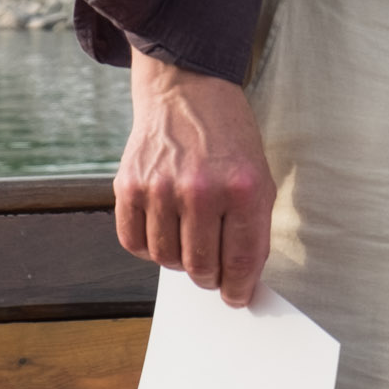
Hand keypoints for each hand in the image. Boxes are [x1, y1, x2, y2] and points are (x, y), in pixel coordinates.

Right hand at [116, 51, 275, 306]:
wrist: (187, 91)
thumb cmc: (229, 140)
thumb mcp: (259, 177)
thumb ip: (252, 229)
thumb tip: (241, 281)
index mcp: (243, 189)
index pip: (241, 261)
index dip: (240, 288)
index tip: (237, 297)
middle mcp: (201, 190)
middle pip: (201, 267)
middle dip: (210, 277)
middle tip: (212, 270)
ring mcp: (161, 188)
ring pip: (167, 259)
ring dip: (179, 260)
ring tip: (188, 239)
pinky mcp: (129, 186)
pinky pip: (134, 242)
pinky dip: (149, 247)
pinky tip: (163, 230)